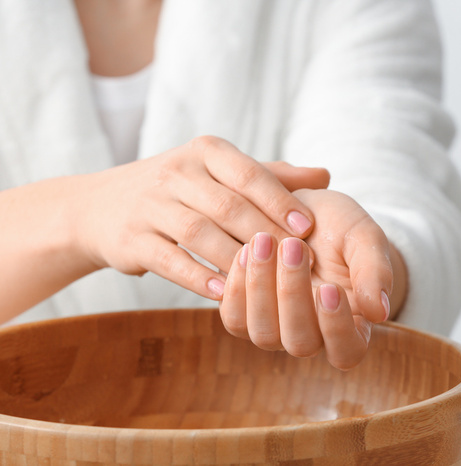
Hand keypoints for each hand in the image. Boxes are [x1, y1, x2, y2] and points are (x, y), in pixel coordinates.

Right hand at [73, 136, 329, 299]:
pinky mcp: (131, 240)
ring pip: (200, 233)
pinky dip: (198, 278)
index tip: (308, 228)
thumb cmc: (182, 189)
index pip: (248, 173)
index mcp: (206, 151)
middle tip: (297, 262)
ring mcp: (150, 205)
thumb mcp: (220, 171)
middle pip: (228, 205)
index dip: (280, 200)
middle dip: (266, 234)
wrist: (102, 205)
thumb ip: (272, 175)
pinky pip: (169, 260)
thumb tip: (325, 177)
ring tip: (267, 282)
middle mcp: (176, 172)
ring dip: (236, 259)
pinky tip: (224, 295)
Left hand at [219, 189, 406, 369]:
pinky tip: (245, 250)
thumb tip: (380, 313)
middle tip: (293, 246)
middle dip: (293, 295)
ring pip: (264, 334)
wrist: (297, 210)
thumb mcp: (363, 237)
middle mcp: (312, 336)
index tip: (329, 287)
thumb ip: (376, 271)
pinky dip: (236, 286)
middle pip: (301, 343)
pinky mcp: (245, 316)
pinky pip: (234, 318)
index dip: (337, 327)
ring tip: (263, 240)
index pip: (347, 351)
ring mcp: (275, 330)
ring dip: (261, 288)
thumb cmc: (339, 227)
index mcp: (351, 325)